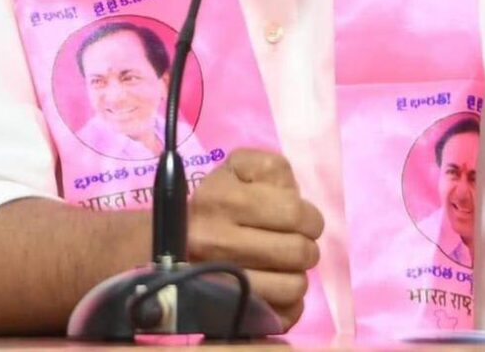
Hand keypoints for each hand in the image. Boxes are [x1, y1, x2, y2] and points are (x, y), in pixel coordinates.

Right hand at [187, 148, 323, 330]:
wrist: (175, 239)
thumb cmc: (218, 198)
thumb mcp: (240, 166)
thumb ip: (272, 169)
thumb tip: (296, 198)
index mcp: (222, 199)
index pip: (293, 212)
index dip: (310, 217)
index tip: (304, 220)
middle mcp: (215, 241)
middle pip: (296, 252)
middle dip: (307, 246)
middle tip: (298, 242)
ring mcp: (219, 281)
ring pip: (291, 287)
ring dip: (297, 275)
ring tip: (285, 265)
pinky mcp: (227, 312)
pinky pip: (279, 316)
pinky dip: (288, 305)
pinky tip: (277, 287)